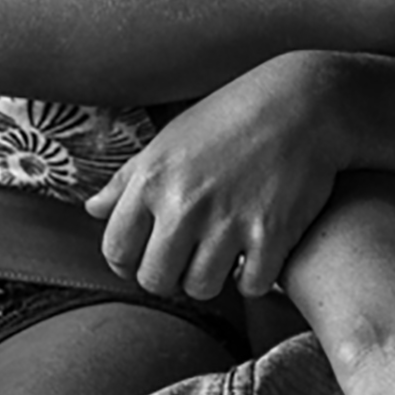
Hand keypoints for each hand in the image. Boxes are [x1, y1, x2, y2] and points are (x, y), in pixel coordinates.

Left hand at [86, 50, 346, 298]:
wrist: (302, 106)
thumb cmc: (232, 118)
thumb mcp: (169, 140)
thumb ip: (127, 179)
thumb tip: (92, 209)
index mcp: (151, 181)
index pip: (117, 250)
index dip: (128, 262)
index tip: (147, 257)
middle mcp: (184, 205)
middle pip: (156, 280)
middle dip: (169, 278)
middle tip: (186, 263)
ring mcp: (229, 222)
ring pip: (202, 288)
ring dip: (211, 279)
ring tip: (221, 259)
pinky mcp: (272, 235)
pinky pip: (250, 286)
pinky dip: (253, 277)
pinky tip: (256, 257)